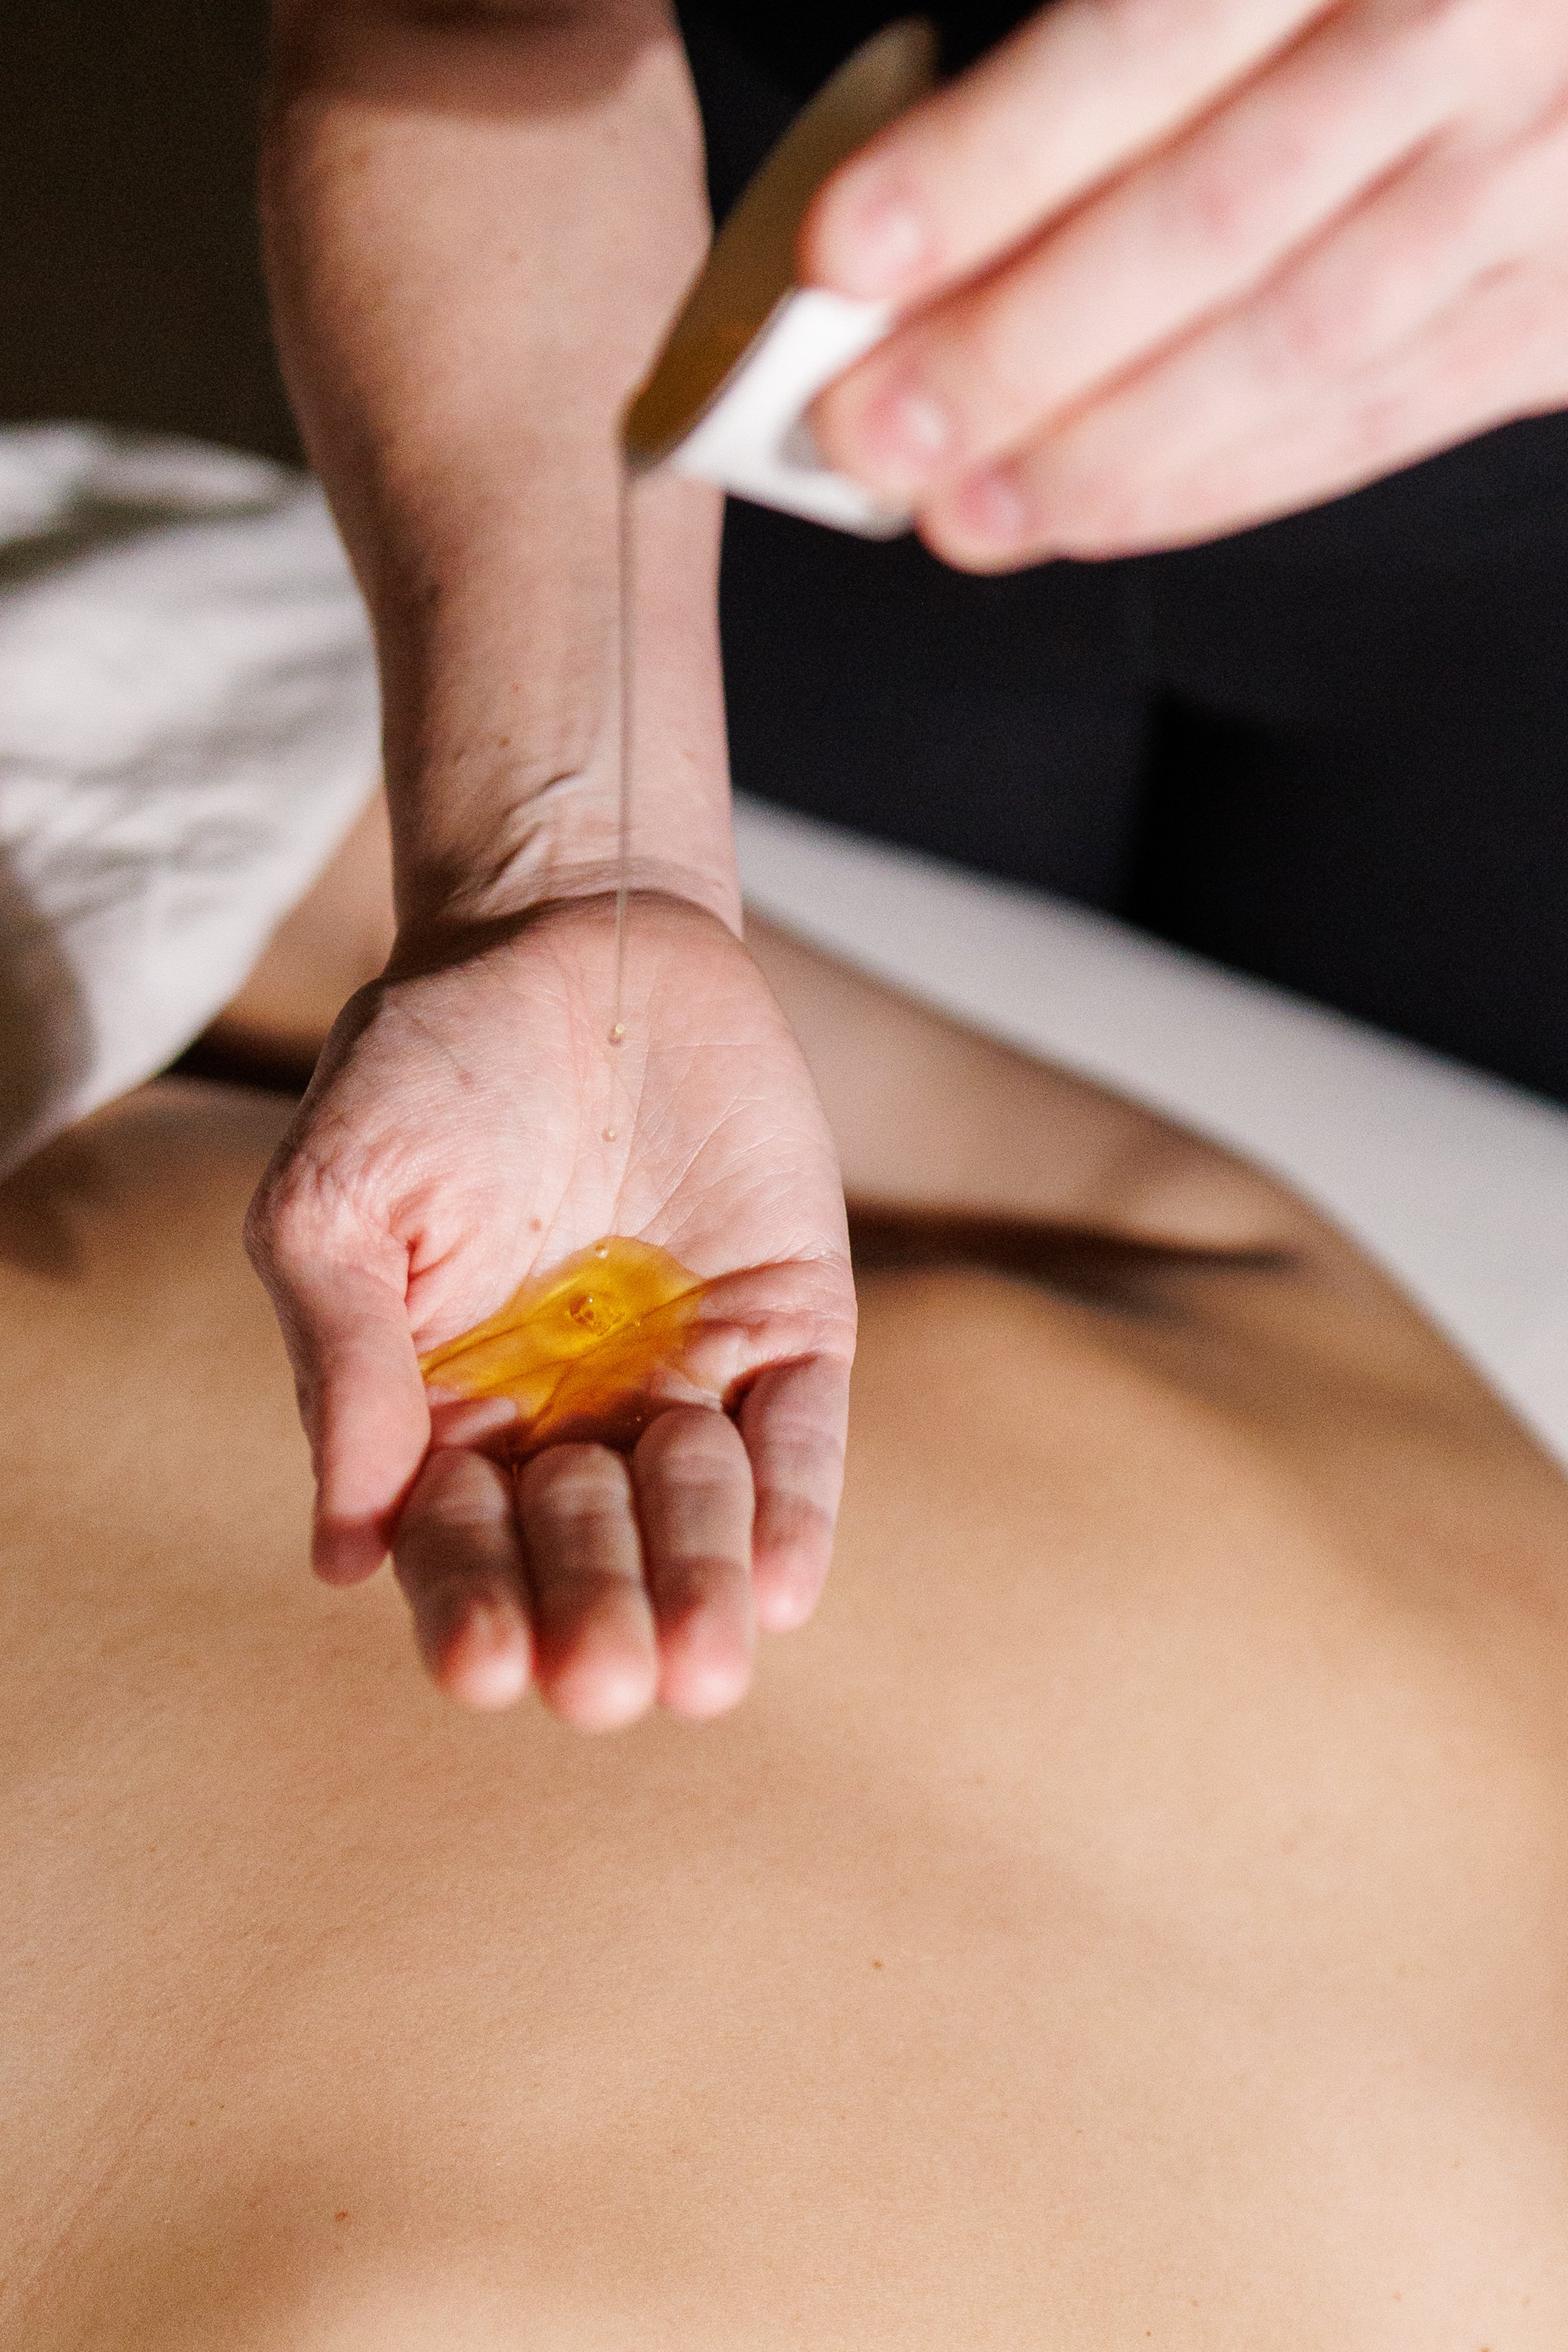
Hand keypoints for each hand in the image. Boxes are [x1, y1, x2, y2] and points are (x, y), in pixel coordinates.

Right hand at [245, 892, 854, 1729]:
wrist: (574, 938)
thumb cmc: (426, 1066)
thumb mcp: (339, 1199)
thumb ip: (345, 1362)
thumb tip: (341, 1557)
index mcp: (448, 1416)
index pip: (457, 1543)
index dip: (469, 1606)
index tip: (484, 1665)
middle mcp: (570, 1422)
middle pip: (583, 1556)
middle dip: (592, 1617)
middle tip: (599, 1678)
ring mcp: (684, 1381)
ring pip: (699, 1520)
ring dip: (698, 1592)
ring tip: (699, 1666)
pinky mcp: (789, 1330)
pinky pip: (800, 1439)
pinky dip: (793, 1508)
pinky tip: (785, 1585)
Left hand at [804, 0, 1567, 562]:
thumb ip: (1139, 19)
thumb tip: (930, 200)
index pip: (1147, 40)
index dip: (989, 160)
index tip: (848, 255)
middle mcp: (1469, 32)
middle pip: (1211, 221)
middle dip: (1017, 348)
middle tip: (871, 430)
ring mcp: (1539, 177)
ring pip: (1293, 345)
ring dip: (1102, 449)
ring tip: (957, 509)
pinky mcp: (1566, 309)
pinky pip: (1378, 420)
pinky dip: (1218, 481)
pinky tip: (1088, 515)